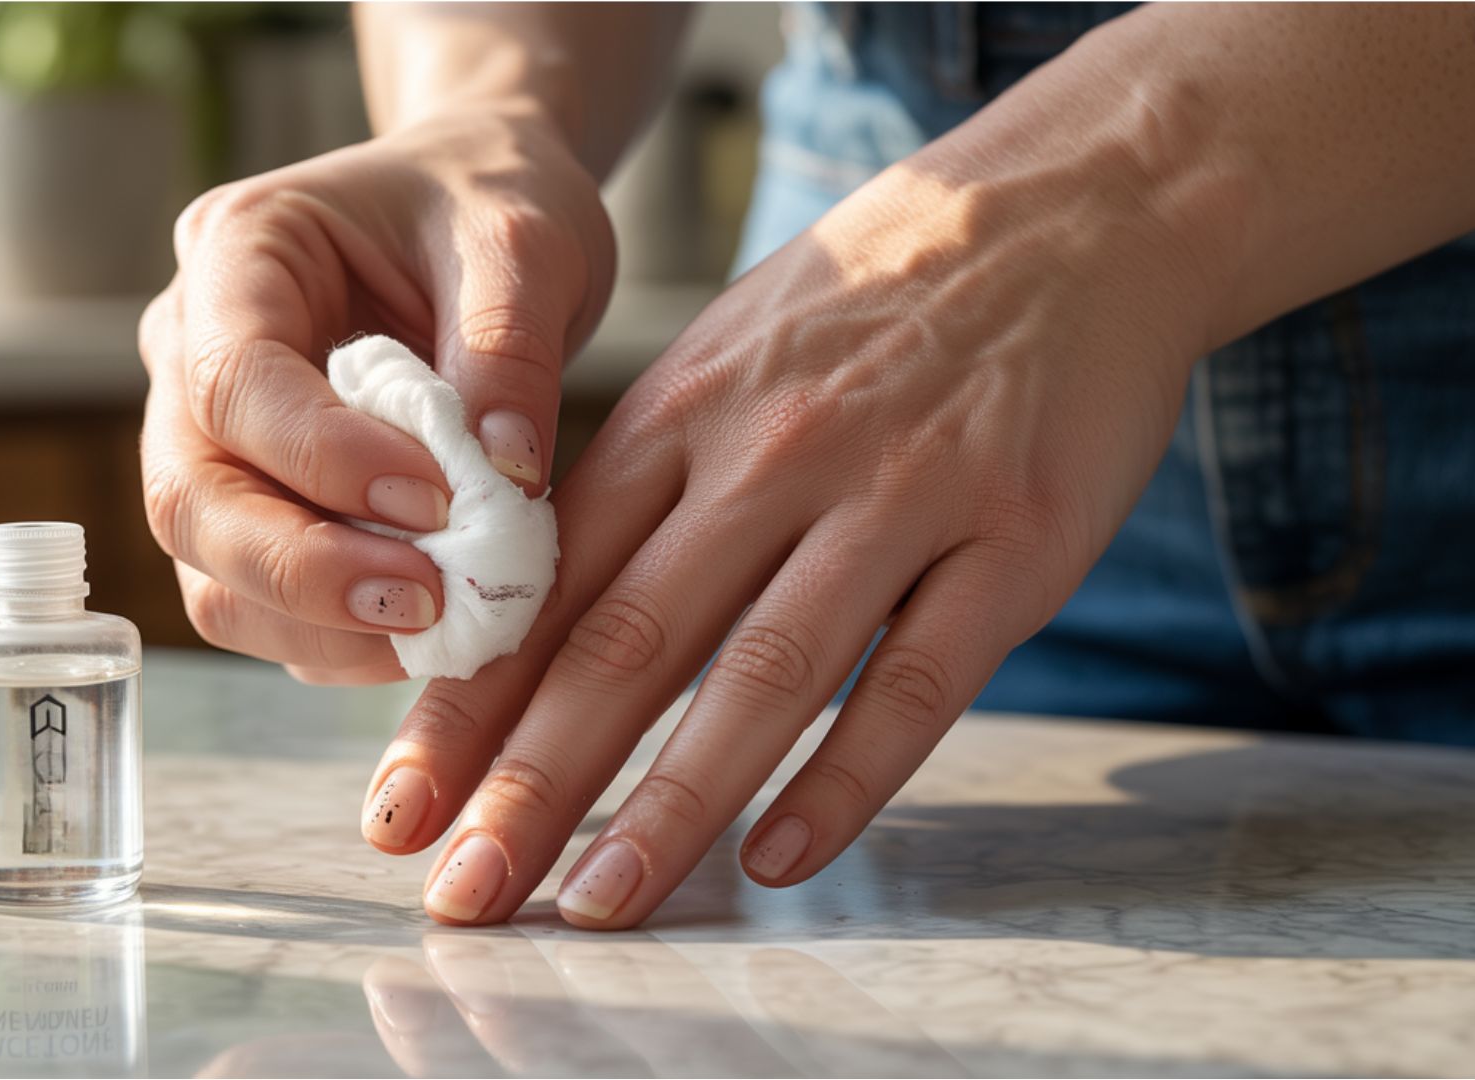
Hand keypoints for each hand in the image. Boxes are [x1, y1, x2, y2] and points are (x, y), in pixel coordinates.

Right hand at [138, 107, 613, 684]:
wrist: (480, 221)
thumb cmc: (487, 203)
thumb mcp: (525, 241)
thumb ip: (512, 345)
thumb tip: (505, 476)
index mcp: (237, 253)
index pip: (233, 382)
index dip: (324, 460)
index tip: (439, 497)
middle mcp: (191, 350)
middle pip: (189, 497)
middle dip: (304, 569)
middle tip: (428, 602)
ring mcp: (207, 440)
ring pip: (210, 572)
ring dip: (319, 623)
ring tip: (443, 623)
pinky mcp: (251, 508)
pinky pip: (262, 605)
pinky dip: (338, 639)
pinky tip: (429, 629)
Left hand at [362, 150, 1212, 924]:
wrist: (1071, 206)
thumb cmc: (872, 303)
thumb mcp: (725, 357)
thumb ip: (639, 484)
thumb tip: (533, 622)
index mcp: (681, 415)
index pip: (545, 584)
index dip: (467, 703)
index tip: (403, 801)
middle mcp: (769, 455)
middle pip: (627, 639)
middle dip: (531, 778)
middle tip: (464, 887)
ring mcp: (895, 497)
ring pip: (762, 675)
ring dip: (670, 803)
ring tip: (599, 902)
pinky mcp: (1013, 541)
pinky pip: (917, 684)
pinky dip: (845, 780)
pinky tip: (780, 859)